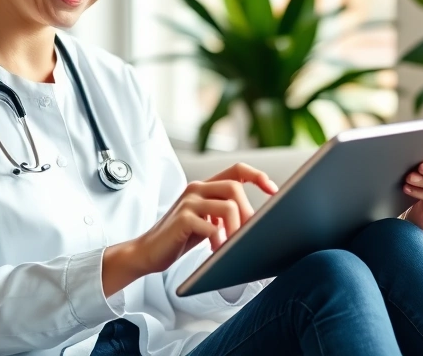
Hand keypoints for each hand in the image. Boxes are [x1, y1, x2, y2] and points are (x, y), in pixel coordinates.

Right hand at [104, 163, 277, 293]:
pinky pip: (212, 226)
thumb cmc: (180, 238)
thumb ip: (225, 215)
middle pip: (235, 187)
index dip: (258, 176)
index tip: (274, 191)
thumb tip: (259, 223)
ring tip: (232, 245)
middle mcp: (196, 189)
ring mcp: (188, 202)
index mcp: (204, 187)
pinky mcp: (182, 219)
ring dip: (236, 229)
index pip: (237, 169)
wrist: (148, 252)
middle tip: (248, 234)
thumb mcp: (206, 221)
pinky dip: (220, 240)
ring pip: (228, 205)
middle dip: (247, 212)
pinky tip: (216, 250)